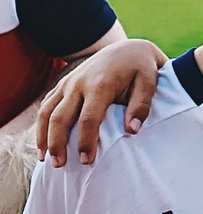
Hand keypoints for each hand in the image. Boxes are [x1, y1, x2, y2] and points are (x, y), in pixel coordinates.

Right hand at [37, 39, 165, 166]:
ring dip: (43, 136)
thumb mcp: (149, 82)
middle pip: (60, 117)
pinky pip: (46, 104)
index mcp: (100, 84)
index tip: (87, 161)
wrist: (128, 48)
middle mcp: (78, 83)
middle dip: (57, 143)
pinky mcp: (64, 83)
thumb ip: (142, 105)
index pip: (88, 119)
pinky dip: (41, 124)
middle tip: (59, 165)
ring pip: (47, 111)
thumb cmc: (142, 68)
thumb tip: (132, 130)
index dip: (86, 141)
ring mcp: (68, 82)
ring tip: (46, 159)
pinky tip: (43, 141)